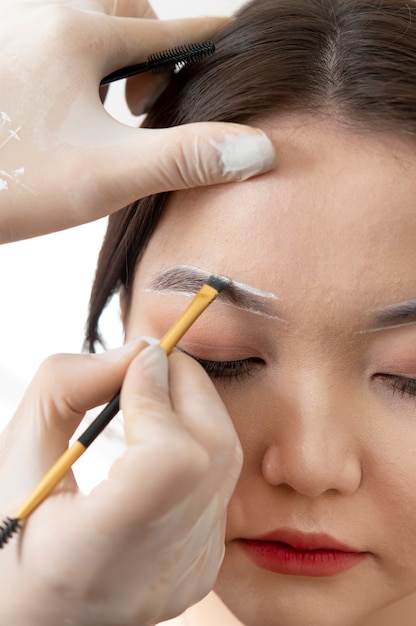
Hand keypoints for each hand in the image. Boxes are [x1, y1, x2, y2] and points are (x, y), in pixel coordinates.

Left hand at [0, 0, 275, 242]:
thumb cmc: (8, 183)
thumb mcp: (106, 176)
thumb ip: (184, 158)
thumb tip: (257, 150)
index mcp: (77, 37)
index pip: (165, 32)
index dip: (206, 37)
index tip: (233, 34)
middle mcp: (41, 20)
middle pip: (118, 8)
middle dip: (146, 44)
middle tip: (144, 100)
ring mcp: (13, 36)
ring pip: (78, 21)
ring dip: (107, 52)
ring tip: (110, 104)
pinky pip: (46, 39)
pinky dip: (72, 62)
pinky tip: (64, 105)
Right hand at [0, 340, 241, 624]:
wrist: (35, 609)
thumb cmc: (10, 534)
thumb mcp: (12, 458)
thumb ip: (66, 390)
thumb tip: (137, 353)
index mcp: (91, 559)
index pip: (168, 461)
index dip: (157, 396)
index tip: (134, 360)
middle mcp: (155, 574)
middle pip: (211, 450)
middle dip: (185, 384)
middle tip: (148, 362)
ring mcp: (188, 574)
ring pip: (224, 460)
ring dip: (193, 407)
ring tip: (150, 394)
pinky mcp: (203, 566)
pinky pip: (219, 481)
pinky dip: (196, 441)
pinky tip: (158, 439)